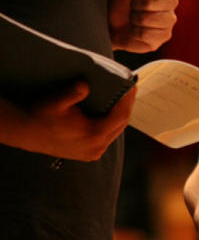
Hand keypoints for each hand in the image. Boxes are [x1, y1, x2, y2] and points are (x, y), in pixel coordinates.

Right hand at [2, 82, 135, 160]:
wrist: (26, 133)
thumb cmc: (41, 115)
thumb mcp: (56, 101)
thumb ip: (72, 93)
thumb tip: (85, 85)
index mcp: (94, 135)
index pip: (121, 116)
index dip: (128, 99)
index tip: (132, 85)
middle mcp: (96, 147)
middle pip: (121, 124)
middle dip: (126, 106)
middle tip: (129, 89)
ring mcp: (93, 153)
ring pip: (114, 132)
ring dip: (118, 116)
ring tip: (121, 99)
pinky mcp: (88, 155)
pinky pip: (105, 138)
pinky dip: (109, 125)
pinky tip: (108, 113)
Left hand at [109, 0, 177, 52]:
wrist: (110, 26)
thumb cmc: (119, 5)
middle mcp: (170, 2)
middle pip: (157, 2)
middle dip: (138, 5)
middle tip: (133, 7)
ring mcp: (169, 20)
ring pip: (152, 19)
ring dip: (136, 19)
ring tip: (134, 19)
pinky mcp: (164, 36)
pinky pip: (149, 34)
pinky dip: (136, 33)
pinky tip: (135, 31)